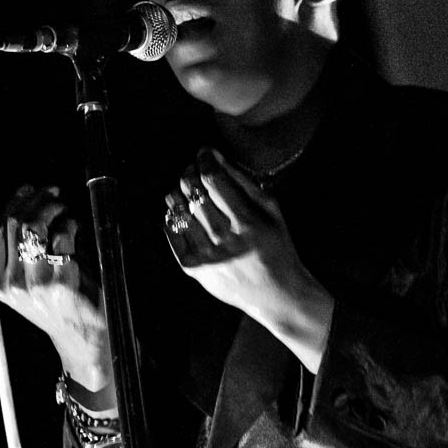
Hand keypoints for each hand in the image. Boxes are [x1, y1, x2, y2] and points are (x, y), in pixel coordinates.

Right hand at [0, 185, 112, 394]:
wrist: (84, 338)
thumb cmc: (61, 305)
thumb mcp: (31, 281)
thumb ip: (24, 249)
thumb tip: (28, 202)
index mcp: (1, 282)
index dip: (15, 203)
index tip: (30, 190)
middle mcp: (13, 284)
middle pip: (16, 224)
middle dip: (36, 200)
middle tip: (54, 193)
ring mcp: (36, 285)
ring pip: (37, 227)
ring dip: (53, 208)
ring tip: (64, 208)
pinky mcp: (61, 283)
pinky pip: (64, 238)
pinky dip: (71, 226)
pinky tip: (76, 229)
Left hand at [163, 149, 333, 371]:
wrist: (275, 294)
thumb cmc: (276, 247)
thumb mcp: (272, 211)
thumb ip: (244, 183)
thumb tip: (216, 158)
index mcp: (247, 222)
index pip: (214, 178)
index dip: (205, 158)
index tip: (205, 153)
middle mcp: (223, 239)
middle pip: (192, 189)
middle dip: (191, 172)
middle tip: (196, 170)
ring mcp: (204, 255)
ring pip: (177, 207)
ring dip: (180, 191)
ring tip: (190, 190)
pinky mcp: (191, 267)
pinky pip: (170, 229)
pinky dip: (174, 215)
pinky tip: (185, 213)